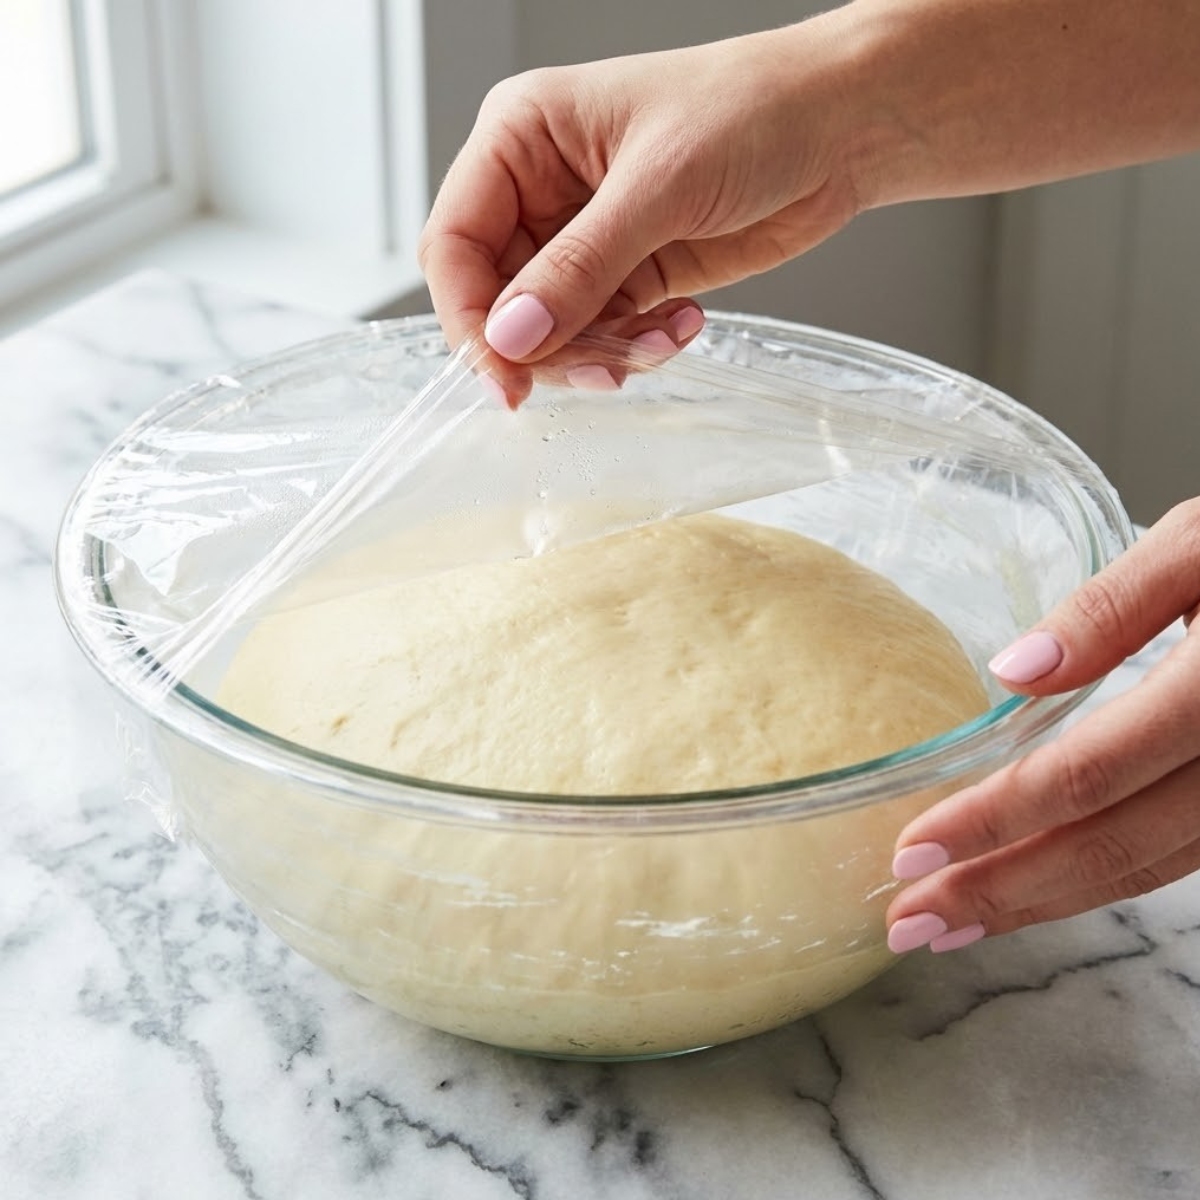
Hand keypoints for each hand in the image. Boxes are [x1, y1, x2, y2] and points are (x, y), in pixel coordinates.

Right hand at [417, 17, 863, 395]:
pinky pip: (608, 335)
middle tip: (605, 370)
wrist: (841, 127)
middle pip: (502, 301)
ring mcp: (586, 238)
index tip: (505, 378)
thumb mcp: (657, 187)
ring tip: (663, 340)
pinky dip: (642, 346)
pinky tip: (686, 322)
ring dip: (606, 352)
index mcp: (522, 138)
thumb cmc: (751, 110)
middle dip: (551, 346)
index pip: (455, 244)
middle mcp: (543, 191)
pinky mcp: (630, 274)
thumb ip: (578, 269)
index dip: (471, 318)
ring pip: (555, 330)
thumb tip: (509, 338)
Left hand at [886, 500, 1199, 954]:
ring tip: (953, 922)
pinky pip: (1175, 858)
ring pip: (1145, 870)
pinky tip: (1036, 887)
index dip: (995, 820)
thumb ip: (1115, 607)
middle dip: (1002, 892)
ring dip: (1043, 903)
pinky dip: (1097, 881)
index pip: (1088, 776)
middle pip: (1110, 848)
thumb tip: (1014, 671)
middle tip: (909, 923)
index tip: (911, 849)